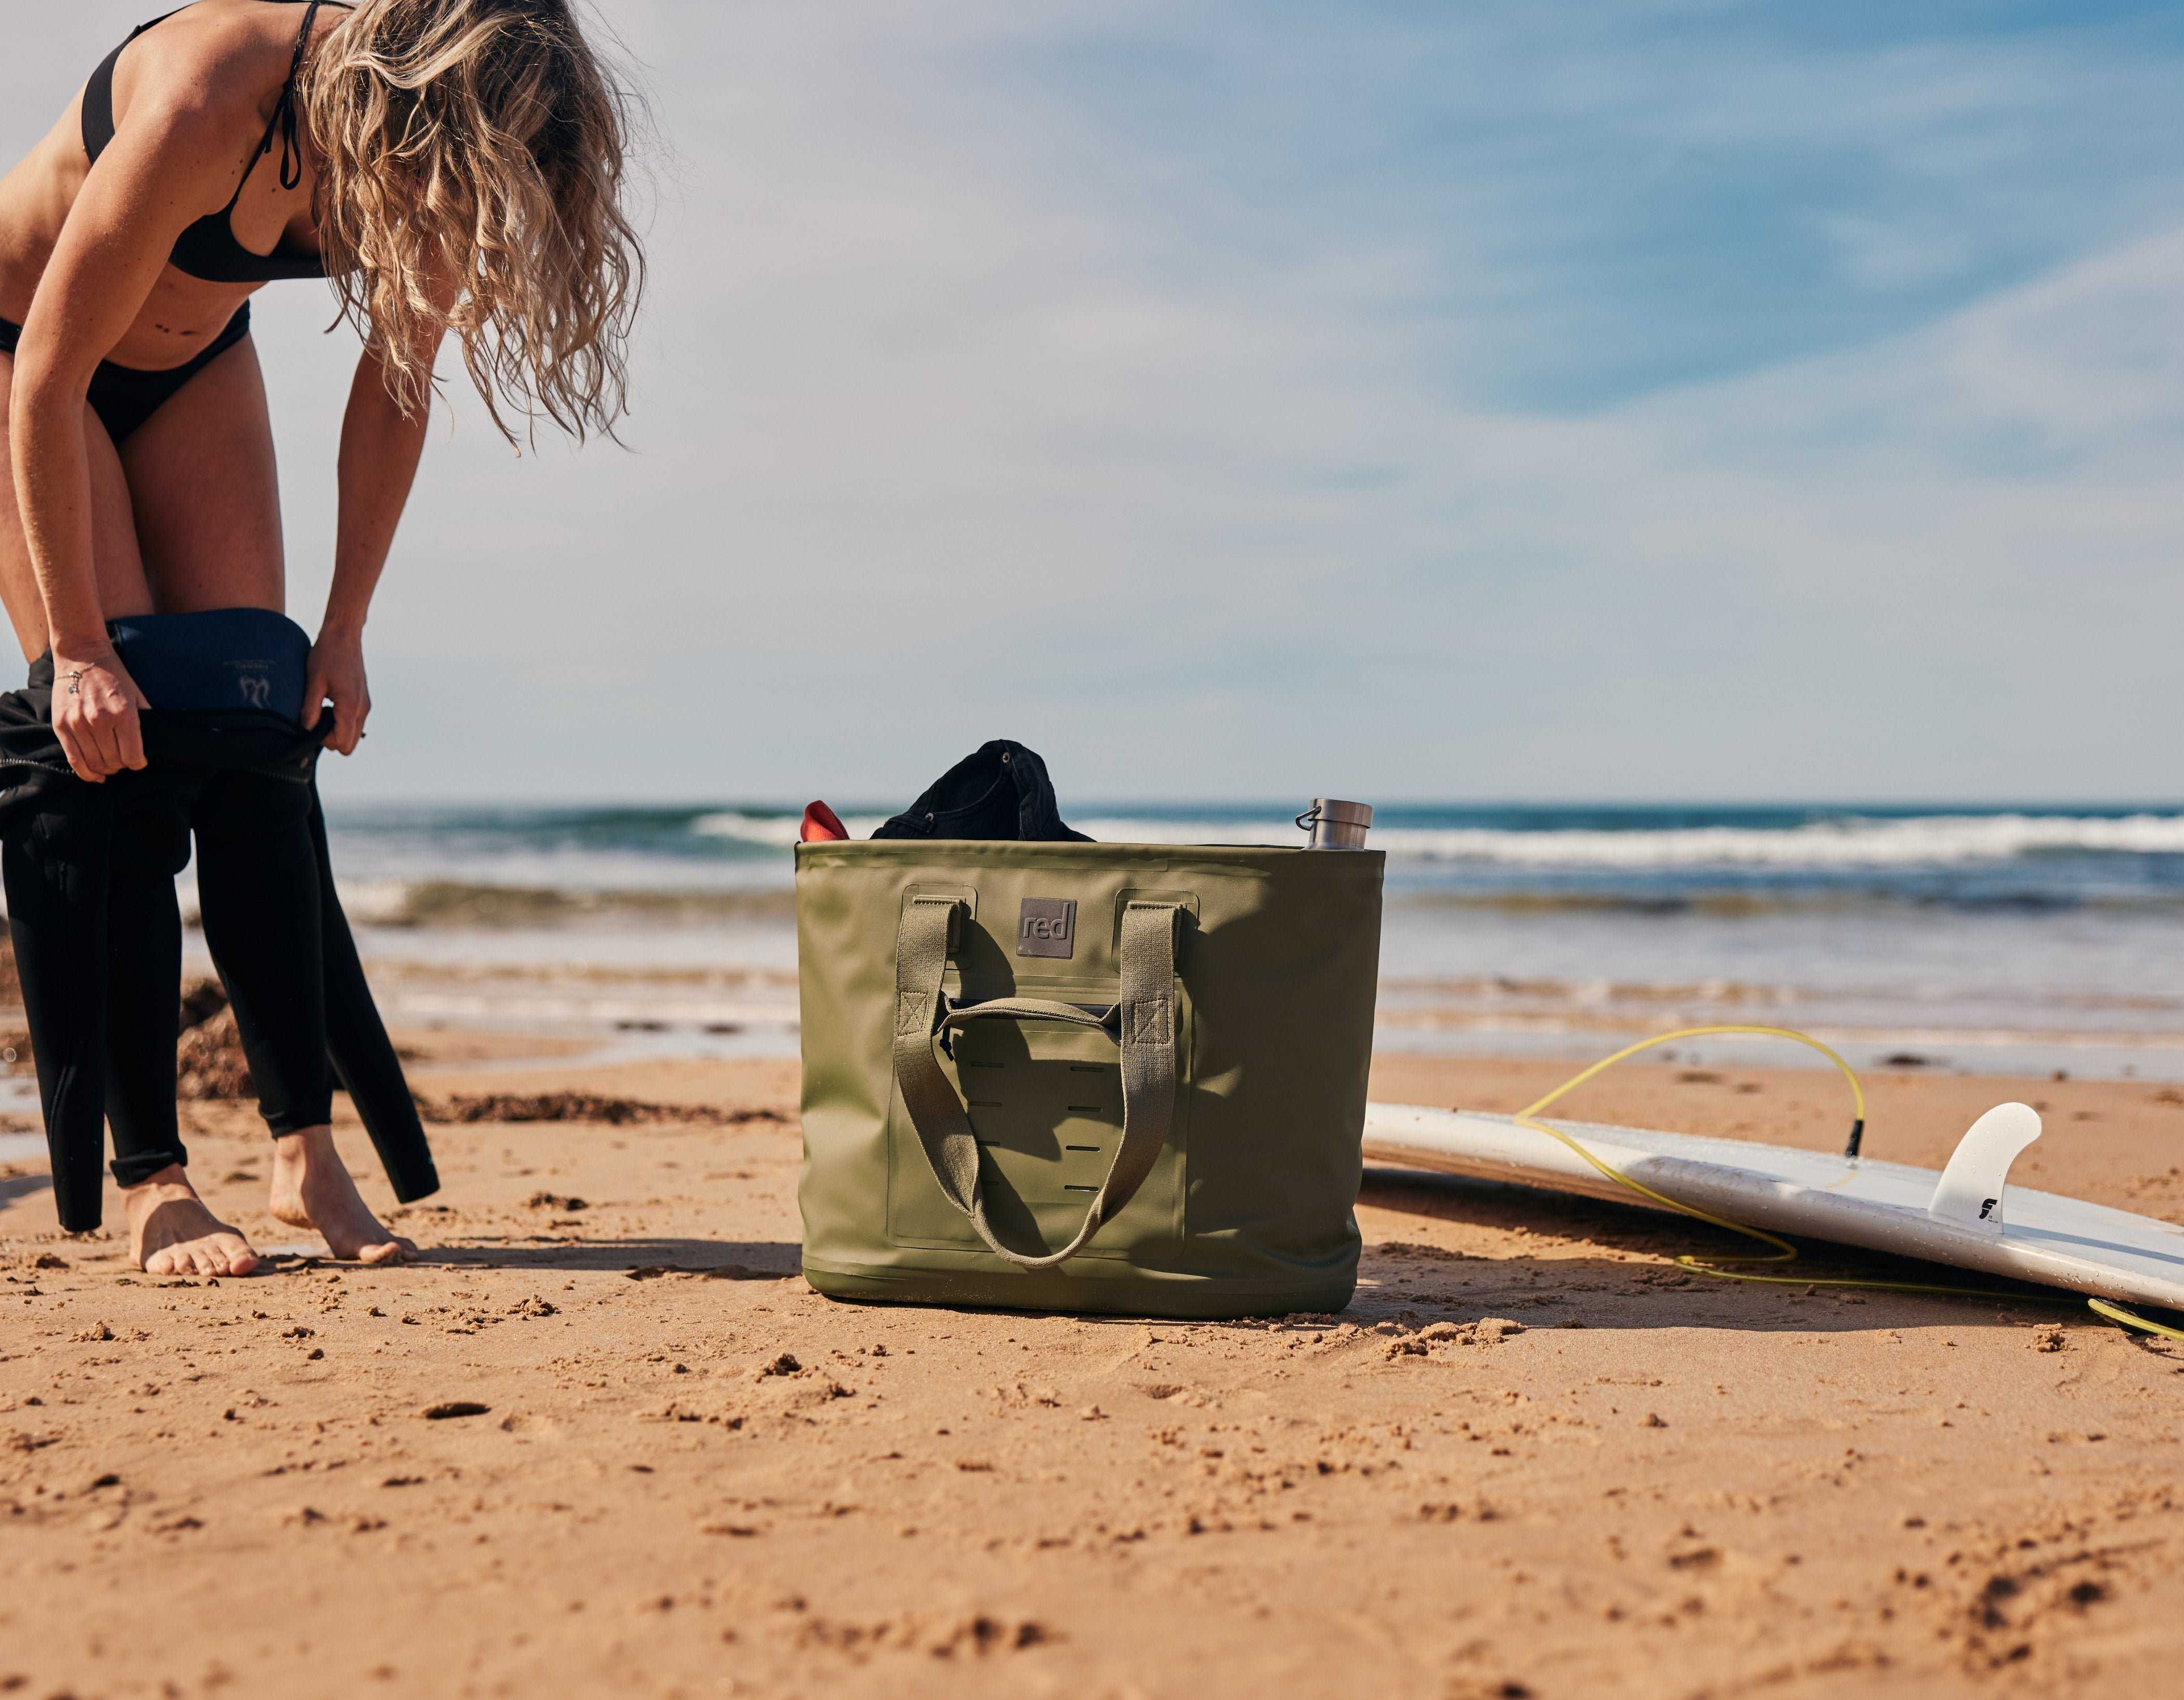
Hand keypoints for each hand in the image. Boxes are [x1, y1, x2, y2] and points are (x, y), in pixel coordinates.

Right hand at [49, 646, 149, 782]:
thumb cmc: (114, 675)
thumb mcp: (137, 694)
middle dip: (122, 765)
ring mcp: (77, 724)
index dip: (138, 763)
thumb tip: (156, 743)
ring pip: (95, 763)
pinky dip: (86, 772)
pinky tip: (96, 775)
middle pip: (114, 761)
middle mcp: (99, 721)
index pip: (133, 756)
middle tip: (124, 760)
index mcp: (123, 714)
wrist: (81, 655)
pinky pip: (73, 760)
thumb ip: (146, 719)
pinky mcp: (61, 726)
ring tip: (111, 764)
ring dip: (106, 768)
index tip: (139, 761)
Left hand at [304, 628, 370, 753]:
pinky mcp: (363, 700)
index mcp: (350, 706)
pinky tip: (330, 705)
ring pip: (353, 733)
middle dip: (331, 738)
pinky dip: (342, 721)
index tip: (312, 724)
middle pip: (350, 743)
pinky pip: (355, 721)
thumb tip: (307, 729)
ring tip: (322, 710)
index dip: (325, 740)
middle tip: (316, 720)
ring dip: (337, 729)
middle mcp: (362, 709)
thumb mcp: (314, 682)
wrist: (344, 635)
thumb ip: (311, 709)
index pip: (343, 743)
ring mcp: (365, 705)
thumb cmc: (327, 655)